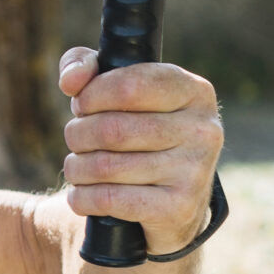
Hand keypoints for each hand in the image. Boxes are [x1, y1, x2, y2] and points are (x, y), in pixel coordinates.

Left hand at [57, 47, 222, 259]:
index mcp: (194, 91)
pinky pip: (110, 199)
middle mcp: (203, 130)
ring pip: (106, 166)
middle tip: (77, 139)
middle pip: (111, 129)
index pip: (128, 85)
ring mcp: (195, 172)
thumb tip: (70, 80)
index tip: (82, 105)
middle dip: (78, 134)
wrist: (170, 203)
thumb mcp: (116, 89)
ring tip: (79, 167)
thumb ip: (85, 65)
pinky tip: (83, 195)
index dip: (91, 96)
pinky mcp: (179, 209)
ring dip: (77, 168)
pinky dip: (83, 198)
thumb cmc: (136, 132)